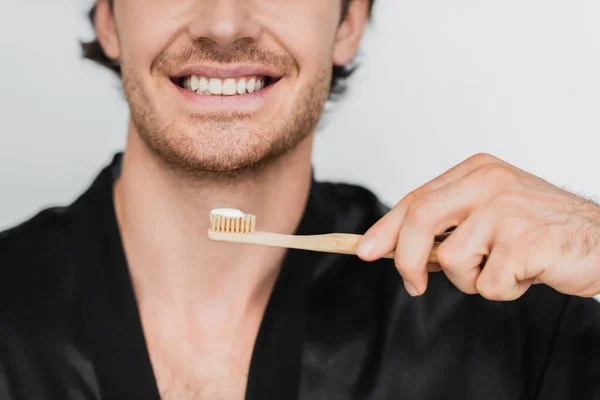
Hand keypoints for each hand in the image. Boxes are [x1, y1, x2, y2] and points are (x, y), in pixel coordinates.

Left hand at [357, 153, 599, 299]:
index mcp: (476, 171)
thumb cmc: (543, 230)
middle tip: (413, 285)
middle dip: (405, 259)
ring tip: (505, 267)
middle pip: (419, 220)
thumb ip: (450, 223)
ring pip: (451, 261)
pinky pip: (487, 284)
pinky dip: (503, 290)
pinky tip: (526, 273)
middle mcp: (488, 182)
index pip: (416, 199)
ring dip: (473, 279)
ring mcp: (506, 209)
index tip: (364, 250)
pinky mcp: (524, 240)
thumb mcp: (491, 213)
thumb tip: (397, 247)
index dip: (385, 228)